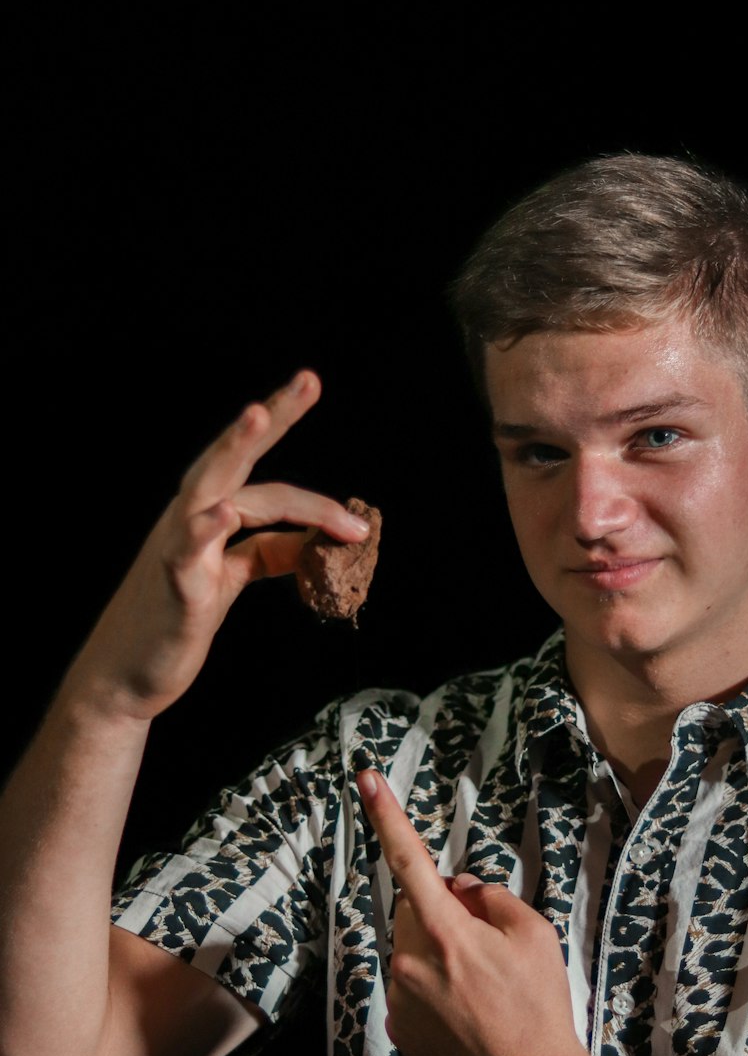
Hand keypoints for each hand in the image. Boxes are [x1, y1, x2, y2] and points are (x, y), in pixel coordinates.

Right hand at [67, 371, 368, 721]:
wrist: (125, 676)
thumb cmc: (173, 623)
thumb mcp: (229, 579)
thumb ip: (267, 554)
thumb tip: (312, 540)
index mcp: (206, 515)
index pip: (258, 470)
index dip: (289, 440)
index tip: (313, 391)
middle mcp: (189, 519)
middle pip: (233, 458)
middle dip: (272, 417)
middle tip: (308, 379)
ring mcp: (178, 549)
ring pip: (208, 488)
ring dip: (233, 449)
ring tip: (259, 413)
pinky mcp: (174, 587)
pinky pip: (185, 551)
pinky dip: (204, 529)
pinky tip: (223, 514)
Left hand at [357, 768, 589, 1055]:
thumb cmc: (541, 1008)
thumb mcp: (535, 935)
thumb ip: (490, 898)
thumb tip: (459, 888)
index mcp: (446, 934)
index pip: (410, 862)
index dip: (387, 817)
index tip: (365, 779)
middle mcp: (411, 964)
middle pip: (412, 911)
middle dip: (440, 912)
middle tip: (486, 943)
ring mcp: (401, 1001)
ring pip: (412, 952)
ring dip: (438, 955)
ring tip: (483, 991)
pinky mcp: (401, 1032)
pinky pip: (411, 991)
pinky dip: (434, 991)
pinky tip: (469, 1016)